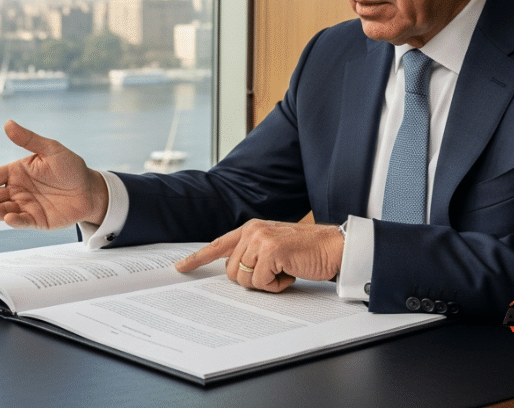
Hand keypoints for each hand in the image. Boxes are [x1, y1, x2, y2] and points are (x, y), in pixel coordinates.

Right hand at [0, 120, 107, 228]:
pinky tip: (8, 218)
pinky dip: (15, 221)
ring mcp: (26, 206)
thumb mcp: (50, 149)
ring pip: (3, 210)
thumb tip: (8, 123)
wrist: (90, 189)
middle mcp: (17, 190)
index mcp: (16, 172)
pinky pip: (23, 221)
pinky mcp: (37, 221)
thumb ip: (29, 139)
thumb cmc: (70, 167)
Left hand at [174, 219, 343, 292]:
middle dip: (252, 280)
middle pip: (231, 272)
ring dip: (266, 283)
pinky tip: (290, 273)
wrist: (333, 247)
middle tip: (275, 273)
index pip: (217, 245)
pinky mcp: (271, 250)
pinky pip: (261, 282)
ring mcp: (260, 239)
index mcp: (250, 229)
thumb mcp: (274, 248)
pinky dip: (277, 285)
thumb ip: (253, 254)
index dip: (197, 259)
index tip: (180, 268)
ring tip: (284, 271)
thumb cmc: (306, 252)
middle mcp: (251, 231)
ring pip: (244, 279)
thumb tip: (235, 273)